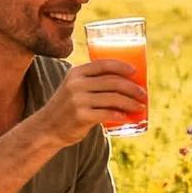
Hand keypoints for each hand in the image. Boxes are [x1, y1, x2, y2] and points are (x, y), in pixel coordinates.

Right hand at [34, 60, 148, 147]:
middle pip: (112, 82)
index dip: (121, 66)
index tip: (135, 71)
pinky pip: (107, 114)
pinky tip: (128, 117)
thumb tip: (125, 82)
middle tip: (144, 94)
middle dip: (132, 87)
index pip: (103, 64)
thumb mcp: (74, 88)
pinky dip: (120, 115)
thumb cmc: (68, 107)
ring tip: (140, 107)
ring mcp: (78, 100)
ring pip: (113, 98)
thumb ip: (92, 82)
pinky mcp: (81, 116)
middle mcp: (76, 84)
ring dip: (130, 103)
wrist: (47, 128)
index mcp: (76, 73)